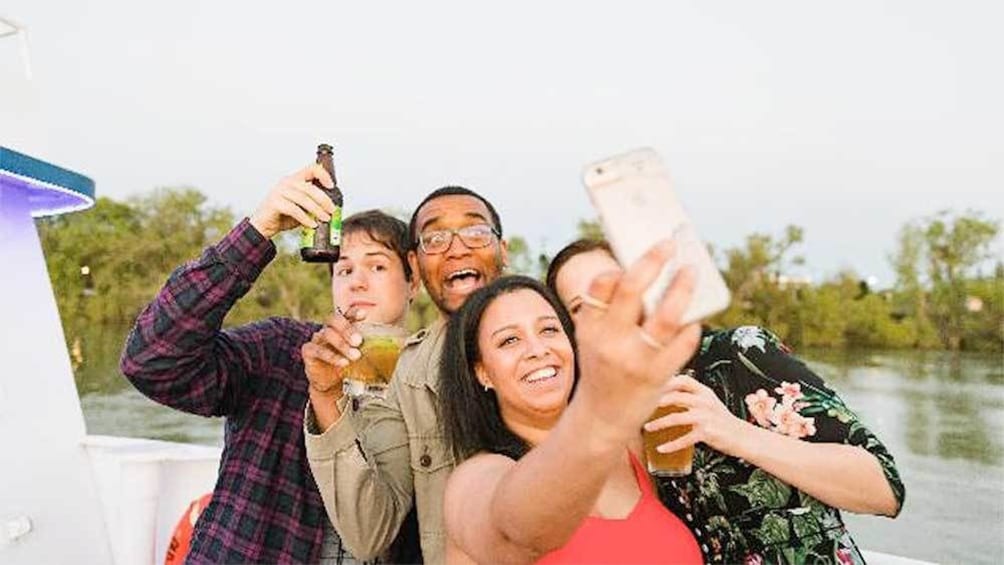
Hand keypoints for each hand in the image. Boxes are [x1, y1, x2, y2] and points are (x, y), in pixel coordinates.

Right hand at [249, 163, 335, 238]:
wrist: (264, 225)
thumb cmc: (283, 215)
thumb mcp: (301, 207)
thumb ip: (313, 204)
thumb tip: (330, 208)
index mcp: (295, 179)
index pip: (311, 169)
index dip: (323, 175)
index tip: (332, 186)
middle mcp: (287, 182)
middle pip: (310, 187)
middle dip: (324, 200)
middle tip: (331, 210)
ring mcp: (279, 191)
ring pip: (303, 199)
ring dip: (317, 210)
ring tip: (324, 218)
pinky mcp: (275, 202)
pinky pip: (294, 209)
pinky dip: (305, 218)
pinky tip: (312, 224)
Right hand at [301, 308, 367, 396]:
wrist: (330, 382)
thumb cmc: (347, 363)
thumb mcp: (361, 355)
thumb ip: (374, 348)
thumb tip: (399, 346)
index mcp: (342, 327)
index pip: (347, 314)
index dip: (354, 312)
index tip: (364, 315)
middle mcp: (328, 329)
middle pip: (335, 320)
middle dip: (348, 329)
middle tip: (359, 341)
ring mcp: (317, 339)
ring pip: (327, 334)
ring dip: (342, 344)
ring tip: (355, 355)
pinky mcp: (309, 352)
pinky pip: (317, 350)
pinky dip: (331, 356)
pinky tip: (342, 362)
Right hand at [573, 240, 701, 443]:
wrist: (603, 416)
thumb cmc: (603, 365)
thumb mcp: (595, 336)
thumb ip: (613, 309)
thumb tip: (647, 269)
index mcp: (590, 326)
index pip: (602, 284)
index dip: (620, 265)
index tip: (638, 255)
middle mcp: (610, 340)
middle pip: (633, 289)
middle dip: (653, 261)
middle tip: (669, 244)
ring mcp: (635, 358)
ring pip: (667, 315)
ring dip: (683, 288)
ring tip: (691, 271)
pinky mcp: (658, 375)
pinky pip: (684, 342)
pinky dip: (691, 326)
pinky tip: (693, 319)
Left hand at [644, 374, 747, 455]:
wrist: (742, 436)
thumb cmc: (722, 420)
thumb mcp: (709, 402)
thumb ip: (692, 396)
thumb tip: (668, 391)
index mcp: (704, 392)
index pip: (683, 380)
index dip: (666, 382)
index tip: (650, 386)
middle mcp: (704, 402)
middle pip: (675, 396)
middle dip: (655, 402)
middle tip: (641, 407)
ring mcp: (705, 417)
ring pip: (676, 417)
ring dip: (658, 423)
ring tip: (647, 427)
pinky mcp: (706, 432)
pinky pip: (684, 439)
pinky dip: (671, 445)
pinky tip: (662, 448)